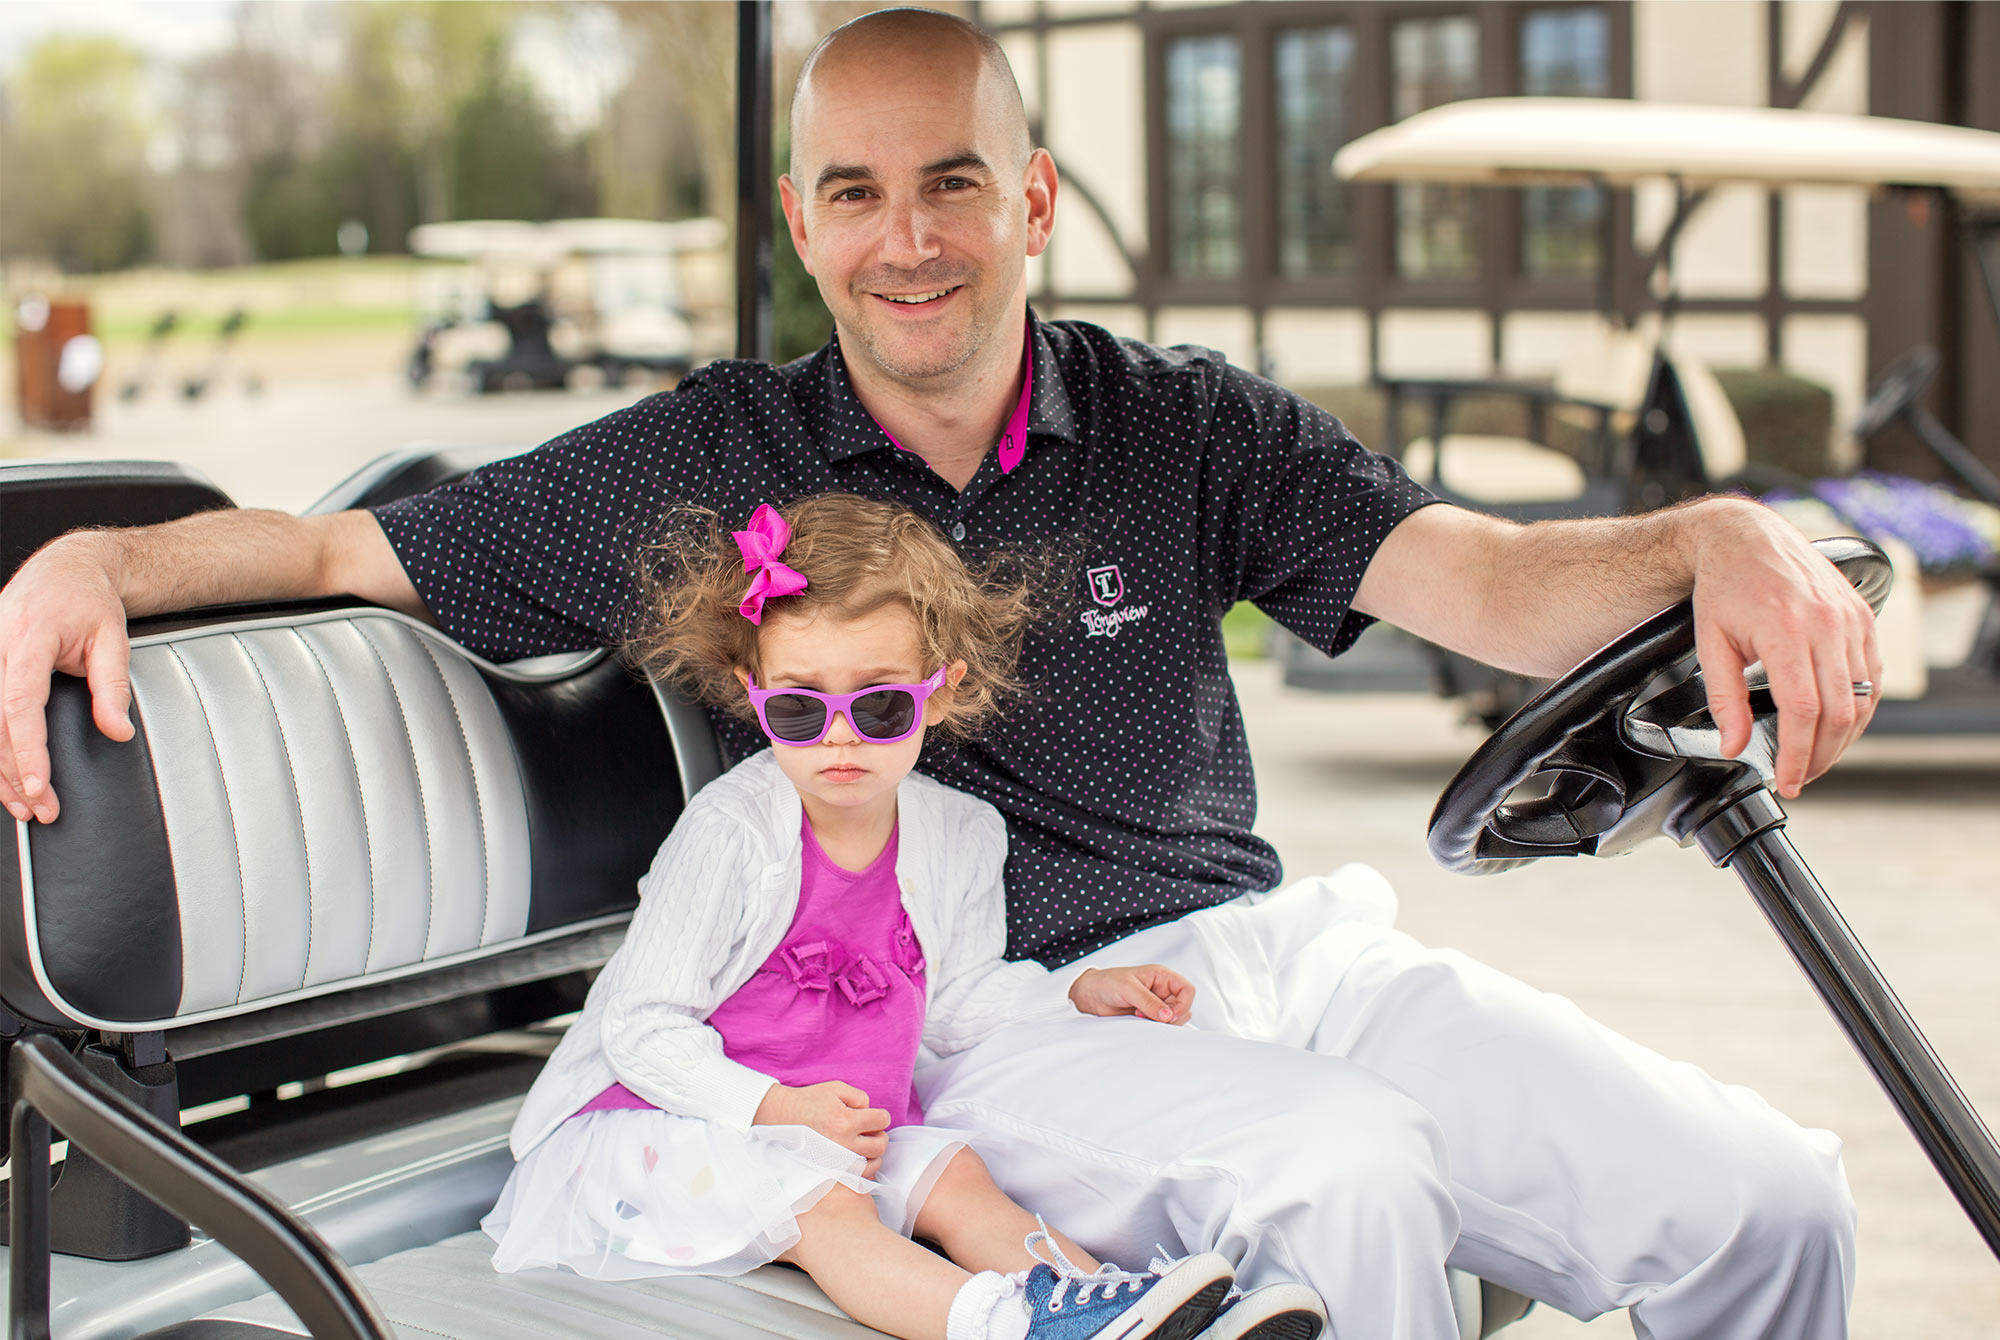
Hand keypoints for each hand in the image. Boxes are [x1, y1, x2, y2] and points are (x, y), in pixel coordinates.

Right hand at [0, 535, 135, 824]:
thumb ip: (112, 687)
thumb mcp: (113, 638)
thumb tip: (118, 731)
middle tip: (39, 808)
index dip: (26, 750)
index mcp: (28, 637)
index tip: (38, 785)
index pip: (20, 703)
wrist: (65, 569)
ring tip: (22, 805)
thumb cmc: (88, 600)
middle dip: (14, 772)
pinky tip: (2, 777)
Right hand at [753, 1080, 888, 1175]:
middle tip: (868, 1130)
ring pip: (874, 1163)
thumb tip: (871, 1112)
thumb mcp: (836, 1089)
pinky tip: (857, 1157)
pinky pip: (860, 1177)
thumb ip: (860, 1097)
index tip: (872, 1115)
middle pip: (881, 1144)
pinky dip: (864, 1168)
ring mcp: (838, 1161)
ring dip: (873, 1152)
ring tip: (863, 1144)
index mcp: (845, 1121)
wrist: (783, 1118)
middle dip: (879, 1134)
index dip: (880, 1115)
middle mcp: (842, 1143)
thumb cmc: (810, 1101)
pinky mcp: (832, 1171)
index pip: (882, 1120)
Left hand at [1068, 965, 1194, 1024]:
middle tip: (1149, 1017)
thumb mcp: (1128, 988)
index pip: (1187, 990)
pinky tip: (1140, 1023)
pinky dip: (1155, 1028)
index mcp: (1161, 976)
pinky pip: (1161, 1026)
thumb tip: (1168, 1015)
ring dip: (1161, 1023)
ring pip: (1173, 1019)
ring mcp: (1156, 1005)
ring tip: (1140, 1017)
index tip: (1170, 1015)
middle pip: (1183, 1007)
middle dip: (1171, 1016)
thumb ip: (1148, 1002)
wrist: (1090, 996)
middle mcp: (1162, 990)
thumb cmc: (1107, 982)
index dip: (1184, 1004)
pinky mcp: (1148, 1017)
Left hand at [1688, 499, 1881, 797]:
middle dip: (1823, 755)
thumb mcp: (1711, 643)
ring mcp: (1851, 619)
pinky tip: (1839, 723)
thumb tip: (1733, 745)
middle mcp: (1826, 625)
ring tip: (1818, 756)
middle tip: (1802, 776)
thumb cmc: (1724, 585)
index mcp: (1785, 631)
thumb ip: (1723, 698)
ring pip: (1862, 697)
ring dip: (1844, 737)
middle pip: (1839, 712)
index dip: (1799, 755)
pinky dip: (1860, 706)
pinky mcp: (1863, 616)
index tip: (1788, 780)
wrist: (1746, 535)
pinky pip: (1872, 674)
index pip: (1804, 712)